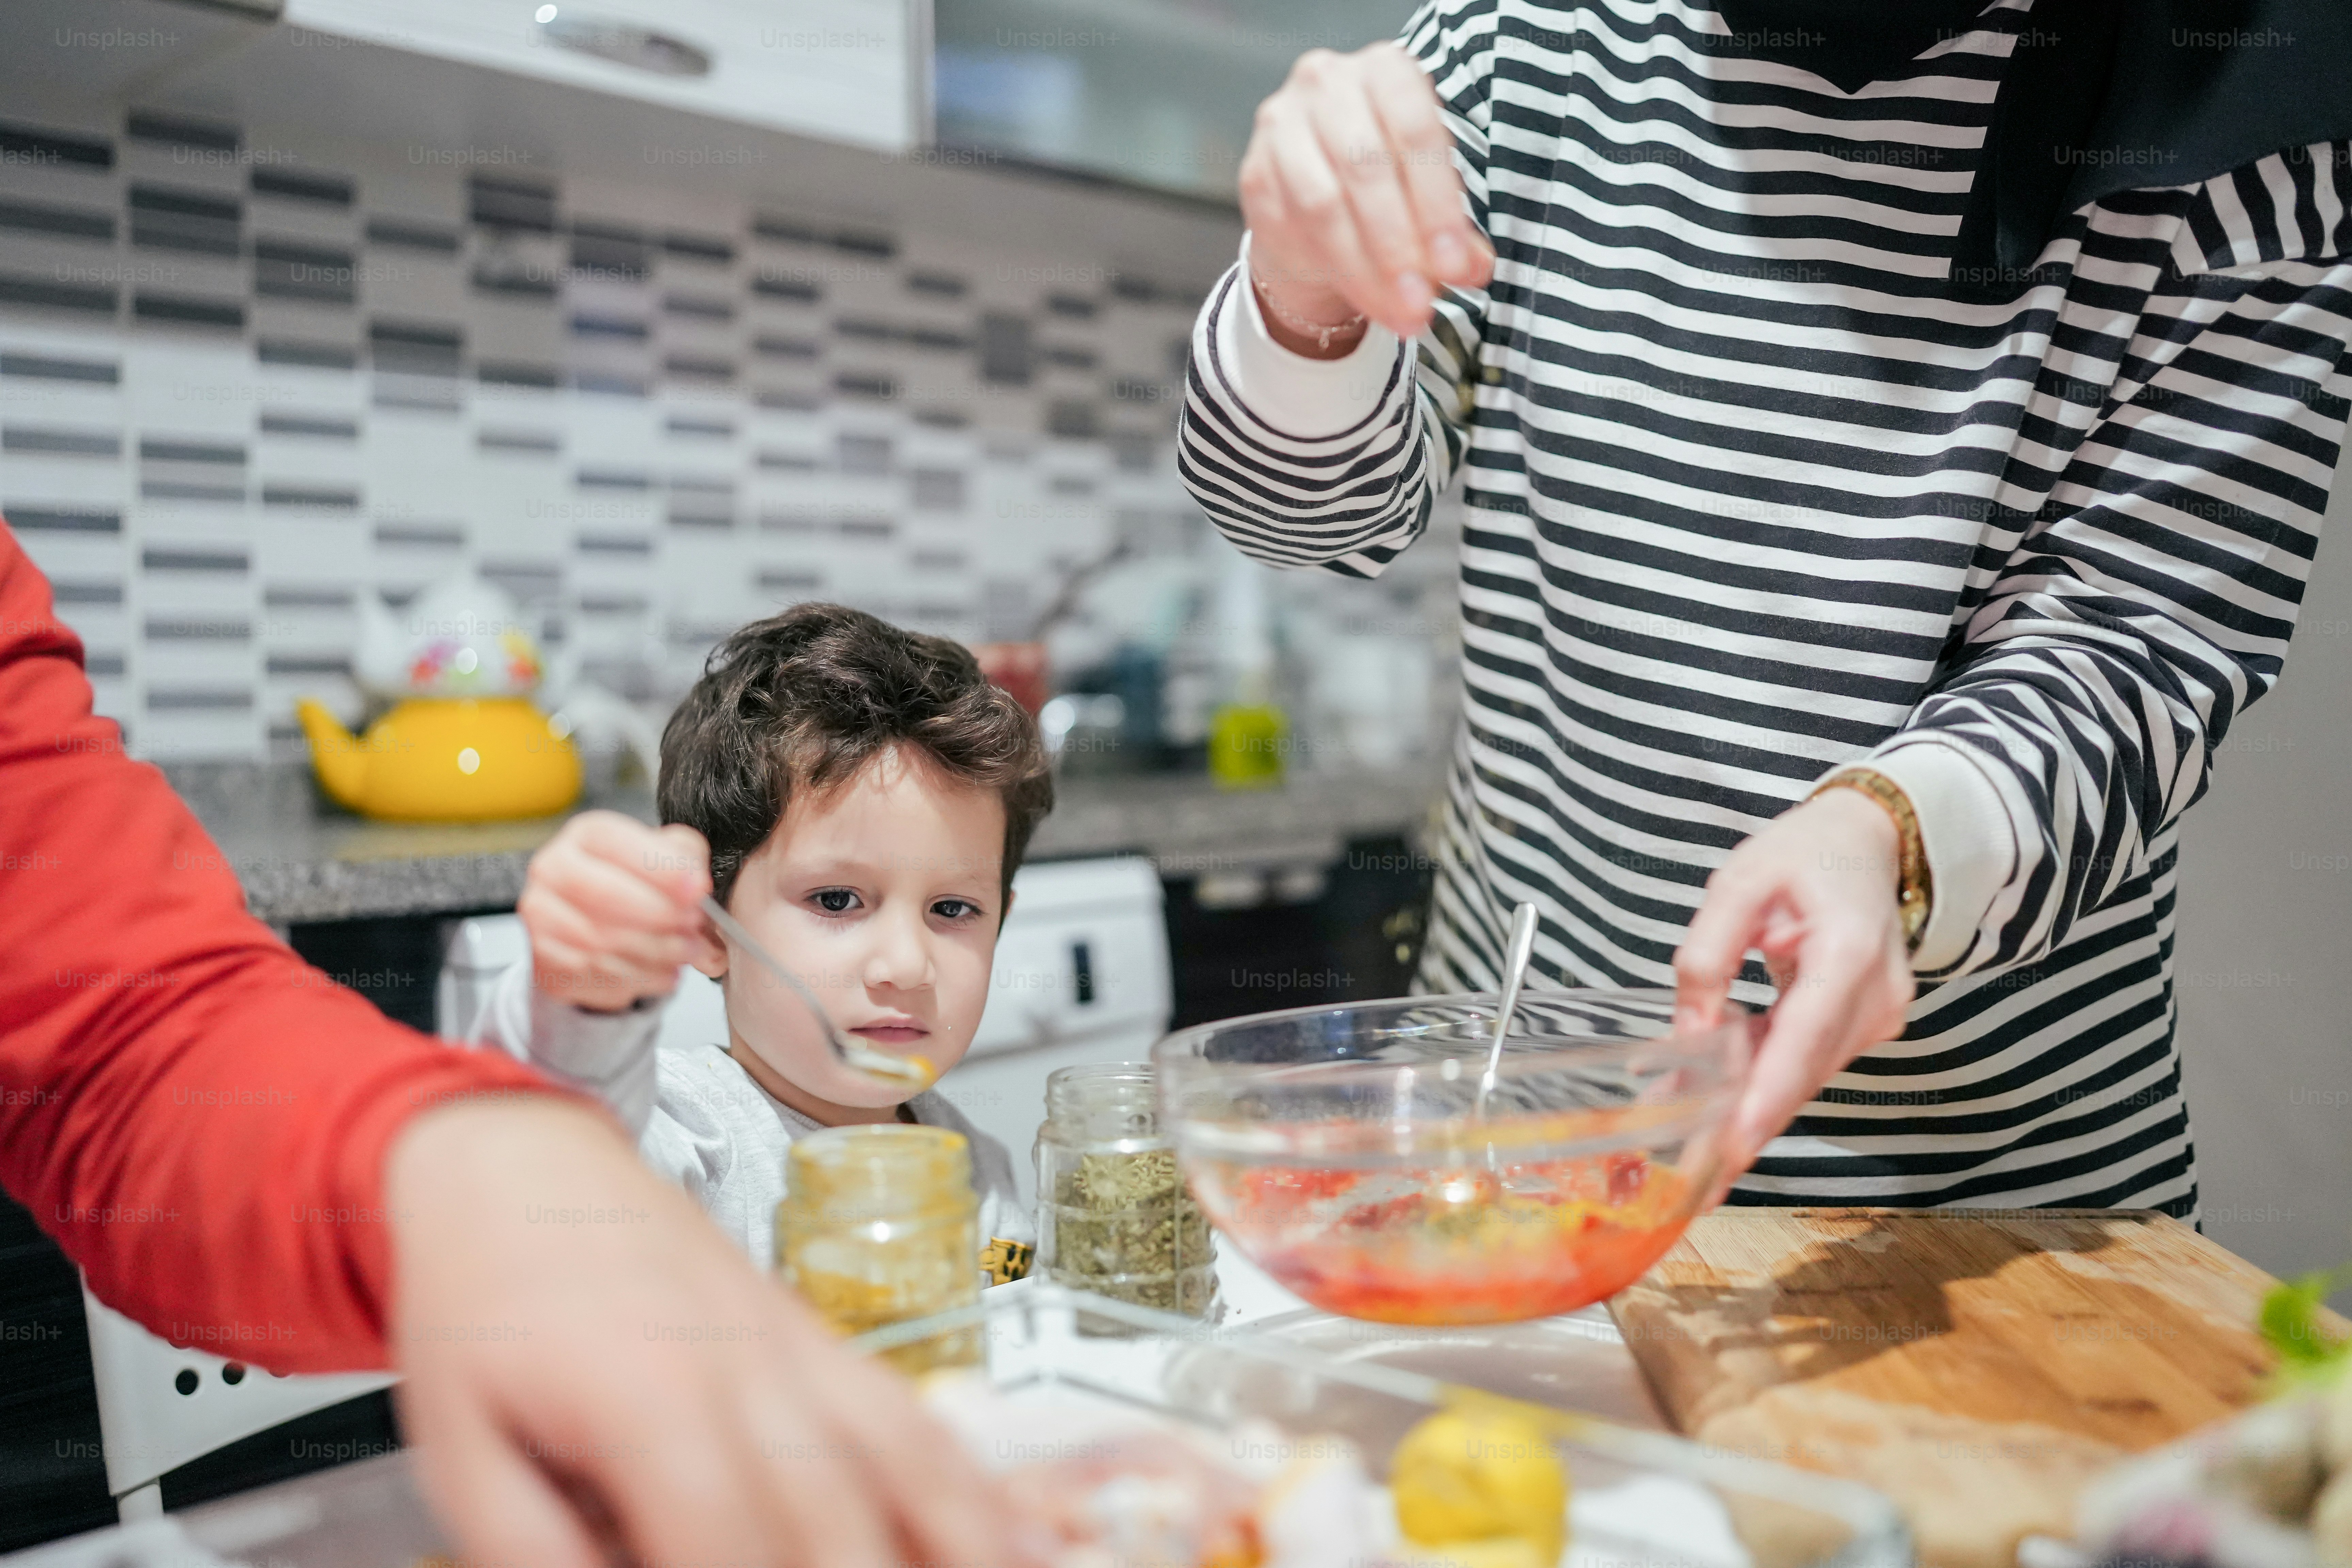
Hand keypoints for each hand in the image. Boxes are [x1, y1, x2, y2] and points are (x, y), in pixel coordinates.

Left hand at [387, 1098, 1034, 1567]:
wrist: (517, 1169)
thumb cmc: (485, 1301)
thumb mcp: (458, 1447)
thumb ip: (527, 1548)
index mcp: (648, 1399)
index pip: (728, 1548)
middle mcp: (747, 1369)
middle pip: (838, 1522)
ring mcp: (799, 1347)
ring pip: (909, 1463)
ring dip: (954, 1542)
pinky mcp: (822, 1339)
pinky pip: (917, 1419)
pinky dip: (969, 1486)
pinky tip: (1003, 1536)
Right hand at [518, 811, 709, 1011]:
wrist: (599, 922)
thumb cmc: (638, 882)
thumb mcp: (667, 855)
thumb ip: (685, 858)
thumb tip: (695, 886)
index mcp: (585, 836)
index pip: (616, 843)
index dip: (659, 868)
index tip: (696, 889)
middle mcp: (552, 872)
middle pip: (604, 894)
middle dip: (659, 914)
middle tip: (693, 926)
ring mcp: (541, 920)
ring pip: (600, 943)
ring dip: (655, 952)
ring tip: (687, 952)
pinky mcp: (546, 965)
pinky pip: (594, 977)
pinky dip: (638, 979)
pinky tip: (663, 973)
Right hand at [1238, 41, 1494, 352]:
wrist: (1319, 191)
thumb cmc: (1390, 179)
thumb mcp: (1431, 193)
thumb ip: (1454, 230)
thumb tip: (1474, 268)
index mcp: (1385, 71)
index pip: (1414, 131)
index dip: (1438, 205)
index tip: (1456, 265)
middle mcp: (1328, 84)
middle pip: (1365, 168)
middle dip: (1399, 246)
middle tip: (1423, 303)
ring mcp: (1282, 125)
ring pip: (1323, 205)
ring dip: (1365, 270)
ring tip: (1400, 314)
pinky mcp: (1255, 171)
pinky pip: (1291, 228)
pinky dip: (1332, 270)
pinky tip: (1363, 300)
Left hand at [1673, 789, 1917, 1202]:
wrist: (1868, 840)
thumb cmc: (1804, 853)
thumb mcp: (1739, 882)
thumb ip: (1708, 955)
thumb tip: (1690, 1038)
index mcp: (1849, 952)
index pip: (1804, 1038)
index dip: (1767, 1096)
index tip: (1735, 1145)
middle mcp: (1875, 995)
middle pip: (1803, 1074)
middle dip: (1747, 1126)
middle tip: (1695, 1181)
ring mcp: (1878, 1015)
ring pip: (1804, 1076)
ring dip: (1748, 1109)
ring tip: (1688, 1148)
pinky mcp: (1866, 1023)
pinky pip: (1808, 1061)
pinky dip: (1763, 1082)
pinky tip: (1716, 1105)